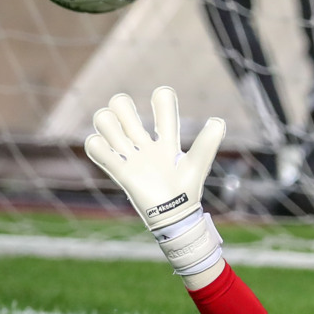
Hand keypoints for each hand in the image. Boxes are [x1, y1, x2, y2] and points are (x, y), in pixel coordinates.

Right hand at [85, 87, 224, 233]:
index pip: (163, 108)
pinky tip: (109, 151)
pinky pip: (96, 148)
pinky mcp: (119, 170)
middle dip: (121, 105)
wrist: (173, 215)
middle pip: (122, 108)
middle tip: (132, 122)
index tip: (163, 98)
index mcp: (167, 141)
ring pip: (105, 122)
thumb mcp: (198, 163)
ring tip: (122, 141)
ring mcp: (130, 155)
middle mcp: (145, 144)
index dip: (162, 99)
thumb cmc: (187, 189)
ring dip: (107, 123)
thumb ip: (207, 143)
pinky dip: (97, 144)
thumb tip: (217, 121)